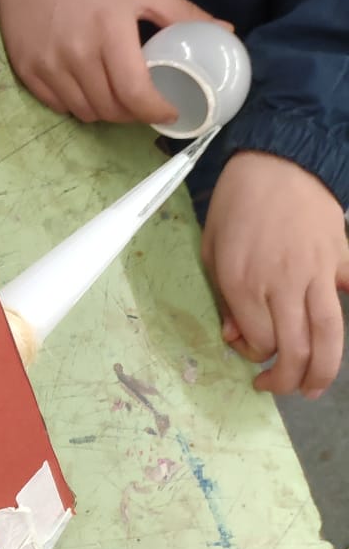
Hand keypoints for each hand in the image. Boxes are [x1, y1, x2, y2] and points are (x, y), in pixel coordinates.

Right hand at [0, 0, 224, 124]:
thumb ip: (183, 13)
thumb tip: (226, 31)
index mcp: (110, 33)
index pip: (135, 94)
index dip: (157, 111)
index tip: (171, 112)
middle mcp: (76, 56)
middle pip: (111, 109)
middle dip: (134, 114)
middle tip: (146, 103)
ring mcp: (48, 66)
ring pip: (85, 112)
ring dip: (106, 112)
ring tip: (118, 97)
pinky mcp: (27, 71)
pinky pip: (58, 106)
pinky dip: (78, 104)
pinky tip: (88, 88)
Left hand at [201, 152, 348, 397]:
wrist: (279, 161)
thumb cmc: (237, 203)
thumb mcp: (212, 250)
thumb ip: (224, 298)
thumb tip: (234, 335)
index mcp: (243, 282)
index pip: (258, 341)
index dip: (253, 355)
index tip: (247, 347)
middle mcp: (282, 283)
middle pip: (295, 349)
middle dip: (288, 379)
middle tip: (280, 387)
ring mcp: (317, 272)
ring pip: (328, 335)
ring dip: (323, 370)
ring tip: (313, 388)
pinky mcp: (342, 258)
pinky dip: (346, 315)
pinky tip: (335, 336)